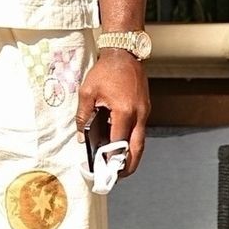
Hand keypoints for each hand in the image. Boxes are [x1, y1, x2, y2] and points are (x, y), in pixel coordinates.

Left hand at [76, 49, 149, 178]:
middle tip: (117, 176)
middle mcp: (139, 114)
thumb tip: (82, 137)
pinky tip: (120, 144)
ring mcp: (145, 112)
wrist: (125, 52)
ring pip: (140, 141)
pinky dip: (131, 140)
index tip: (104, 170)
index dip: (111, 158)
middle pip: (137, 148)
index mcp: (124, 111)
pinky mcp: (145, 108)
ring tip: (118, 166)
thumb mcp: (88, 92)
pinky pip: (139, 130)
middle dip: (128, 165)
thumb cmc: (106, 70)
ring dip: (131, 154)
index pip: (119, 143)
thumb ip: (84, 116)